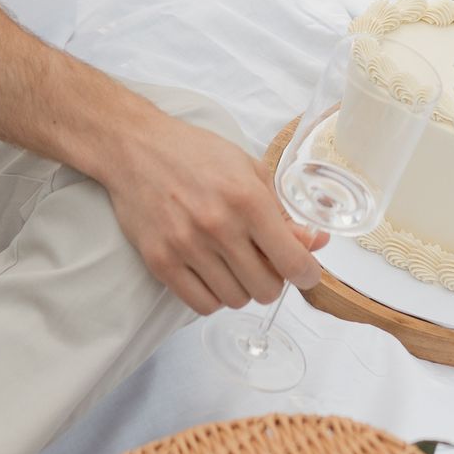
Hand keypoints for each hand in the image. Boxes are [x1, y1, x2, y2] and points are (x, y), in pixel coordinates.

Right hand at [95, 104, 325, 312]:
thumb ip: (283, 212)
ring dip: (242, 288)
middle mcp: (219, 226)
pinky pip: (202, 304)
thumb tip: (316, 244)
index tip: (306, 275)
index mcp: (247, 199)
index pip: (292, 261)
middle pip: (266, 289)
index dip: (307, 275)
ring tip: (234, 265)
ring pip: (236, 300)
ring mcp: (186, 246)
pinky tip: (212, 275)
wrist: (137, 149)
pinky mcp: (160, 261)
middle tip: (264, 262)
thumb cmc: (197, 155)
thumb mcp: (250, 171)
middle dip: (273, 280)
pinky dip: (214, 297)